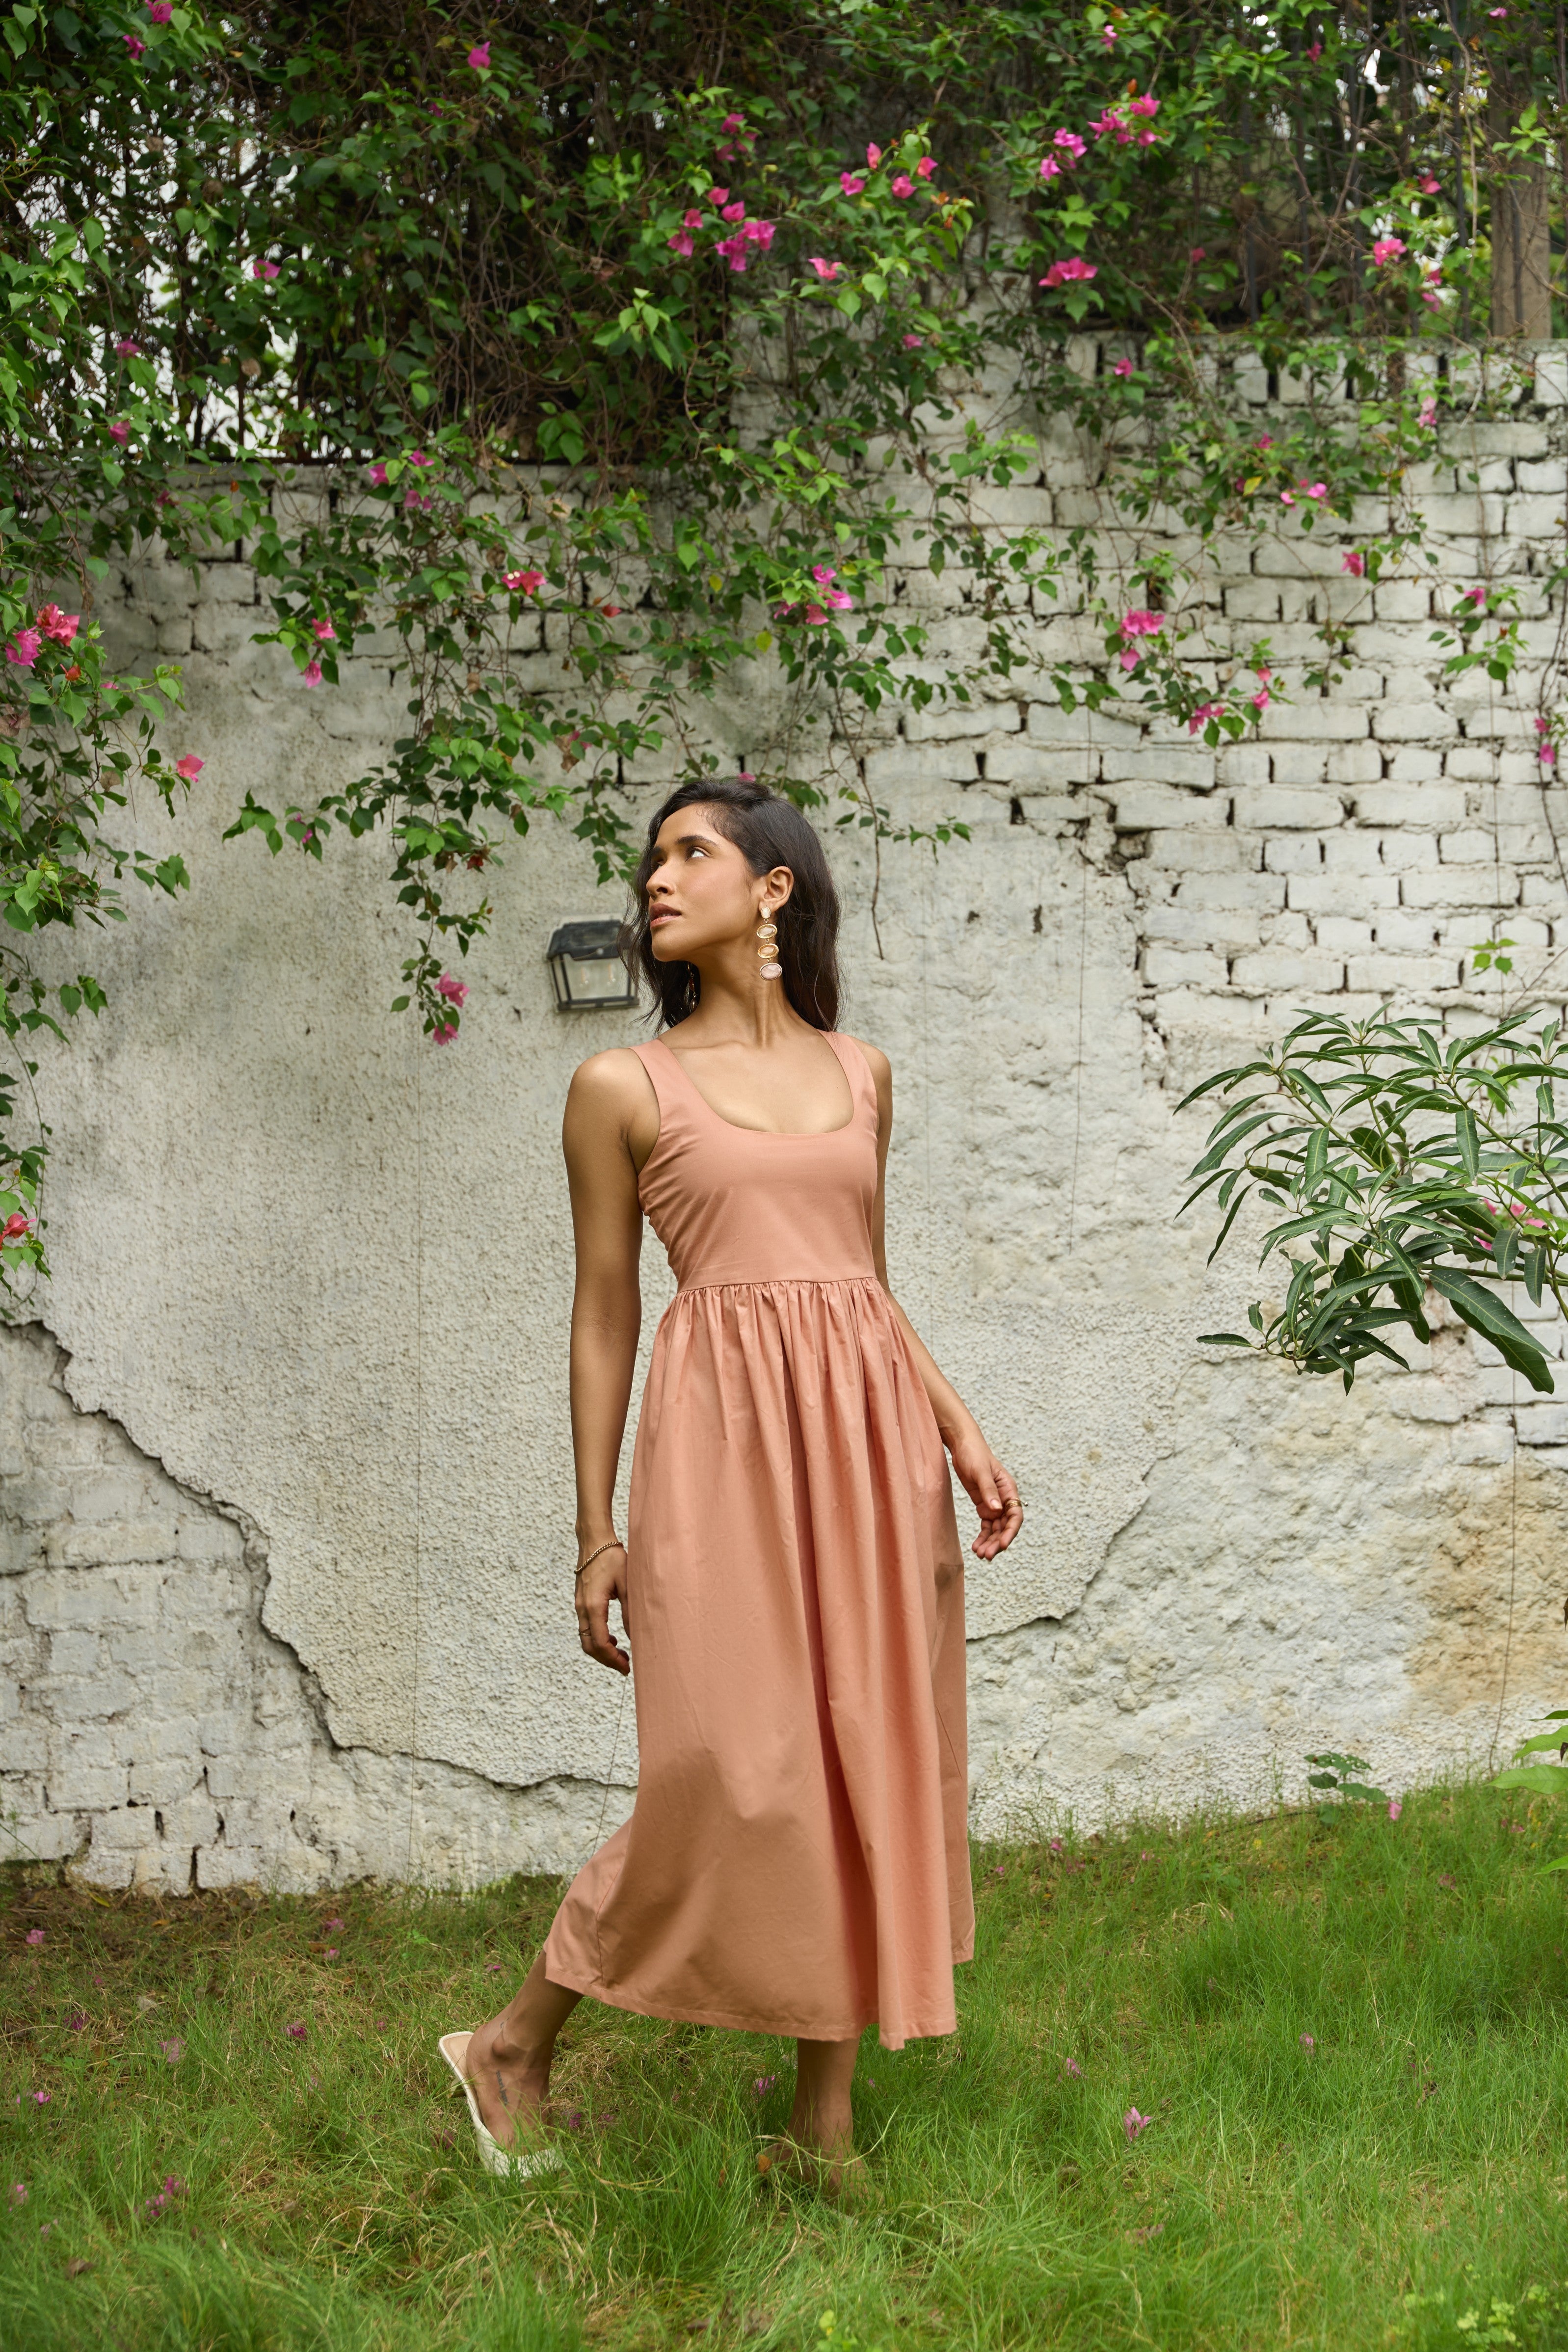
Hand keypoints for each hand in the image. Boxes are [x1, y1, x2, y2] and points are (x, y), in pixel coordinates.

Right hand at [575, 1543, 629, 1672]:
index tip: (627, 1667)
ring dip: (602, 1651)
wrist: (594, 1541)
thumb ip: (631, 1612)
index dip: (613, 1659)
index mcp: (593, 1606)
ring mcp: (579, 1606)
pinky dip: (597, 1639)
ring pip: (585, 1639)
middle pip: (589, 1646)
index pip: (600, 1643)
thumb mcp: (627, 1584)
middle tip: (625, 1667)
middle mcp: (582, 1609)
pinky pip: (585, 1629)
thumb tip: (636, 1637)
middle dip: (606, 1660)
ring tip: (621, 1656)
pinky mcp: (581, 1603)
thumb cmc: (612, 1558)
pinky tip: (613, 1639)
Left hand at [946, 1427, 1022, 1560]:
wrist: (962, 1445)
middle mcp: (1004, 1499)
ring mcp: (994, 1503)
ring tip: (980, 1555)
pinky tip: (976, 1546)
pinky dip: (983, 1536)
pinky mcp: (983, 1505)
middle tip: (986, 1556)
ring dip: (990, 1542)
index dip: (1011, 1532)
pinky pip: (986, 1525)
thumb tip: (996, 1510)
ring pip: (996, 1528)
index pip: (1015, 1515)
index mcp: (1009, 1490)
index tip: (1003, 1545)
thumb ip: (988, 1490)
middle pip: (1005, 1526)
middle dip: (998, 1542)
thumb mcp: (980, 1471)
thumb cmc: (973, 1454)